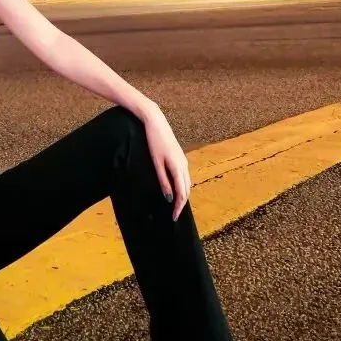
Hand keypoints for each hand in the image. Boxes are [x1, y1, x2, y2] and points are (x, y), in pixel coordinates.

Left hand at [141, 102, 191, 221]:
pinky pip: (184, 176)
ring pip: (187, 183)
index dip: (178, 207)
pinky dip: (183, 186)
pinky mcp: (180, 157)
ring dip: (183, 195)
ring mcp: (183, 160)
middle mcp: (184, 165)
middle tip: (174, 215)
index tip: (173, 218)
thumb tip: (168, 198)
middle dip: (182, 204)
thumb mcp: (156, 163)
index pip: (181, 193)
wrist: (155, 122)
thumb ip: (163, 181)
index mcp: (178, 168)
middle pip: (187, 190)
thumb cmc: (153, 142)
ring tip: (175, 205)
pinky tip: (176, 189)